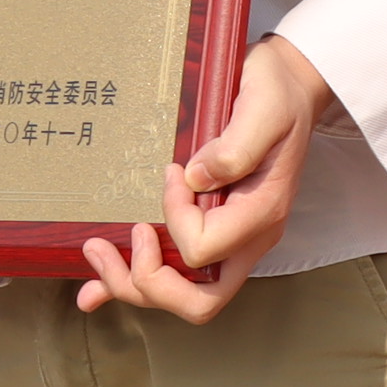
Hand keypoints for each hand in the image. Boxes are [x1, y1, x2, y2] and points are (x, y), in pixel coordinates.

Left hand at [77, 34, 327, 322]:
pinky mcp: (216, 232)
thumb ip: (235, 148)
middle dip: (146, 281)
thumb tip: (195, 179)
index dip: (174, 218)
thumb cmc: (278, 95)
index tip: (171, 173)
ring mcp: (234, 241)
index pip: (203, 248)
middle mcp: (248, 239)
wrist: (292, 87)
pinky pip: (180, 276)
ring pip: (184, 296)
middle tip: (108, 245)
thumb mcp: (264, 109)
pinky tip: (95, 291)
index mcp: (261, 214)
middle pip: (198, 300)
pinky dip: (133, 285)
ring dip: (132, 284)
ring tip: (95, 256)